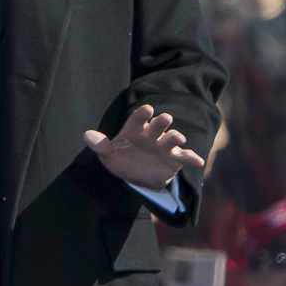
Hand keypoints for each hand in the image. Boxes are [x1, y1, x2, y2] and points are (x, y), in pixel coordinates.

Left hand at [84, 104, 203, 188]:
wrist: (136, 176)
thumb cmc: (121, 159)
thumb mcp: (108, 155)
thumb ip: (100, 145)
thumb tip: (86, 135)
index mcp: (135, 130)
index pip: (138, 119)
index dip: (142, 114)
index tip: (147, 109)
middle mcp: (152, 135)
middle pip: (158, 125)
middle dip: (161, 122)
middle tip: (165, 119)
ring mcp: (164, 146)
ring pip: (172, 138)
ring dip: (175, 137)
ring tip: (178, 138)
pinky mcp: (174, 158)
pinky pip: (185, 157)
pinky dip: (192, 158)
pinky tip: (198, 161)